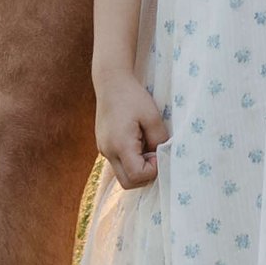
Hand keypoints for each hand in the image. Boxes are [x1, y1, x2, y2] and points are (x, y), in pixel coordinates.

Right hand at [96, 77, 167, 191]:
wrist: (111, 82)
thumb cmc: (133, 97)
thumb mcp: (152, 117)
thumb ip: (159, 140)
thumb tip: (162, 156)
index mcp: (120, 145)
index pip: (137, 176)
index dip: (152, 170)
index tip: (158, 152)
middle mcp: (108, 152)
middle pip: (127, 182)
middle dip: (145, 174)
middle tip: (154, 154)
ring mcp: (103, 150)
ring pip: (122, 173)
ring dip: (137, 167)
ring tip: (146, 144)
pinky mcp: (103, 145)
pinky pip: (118, 162)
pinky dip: (130, 159)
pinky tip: (137, 139)